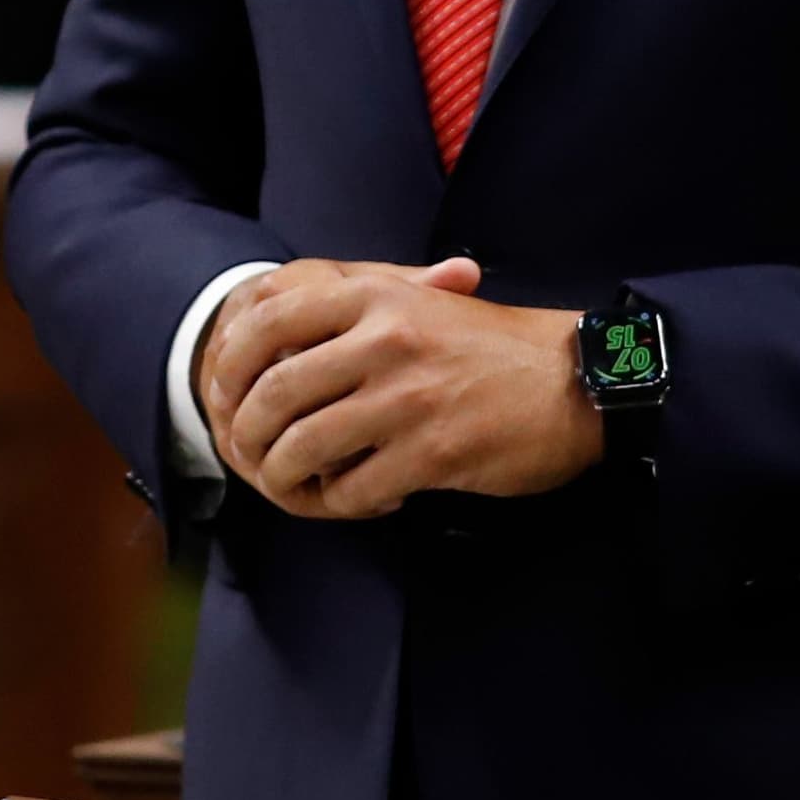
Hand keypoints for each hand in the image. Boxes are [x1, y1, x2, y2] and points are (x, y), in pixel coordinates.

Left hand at [197, 255, 599, 521]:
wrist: (576, 382)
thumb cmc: (494, 346)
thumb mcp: (424, 300)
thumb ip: (356, 304)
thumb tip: (269, 314)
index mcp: (377, 295)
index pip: (266, 320)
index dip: (228, 363)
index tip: (223, 393)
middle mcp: (385, 340)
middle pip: (272, 394)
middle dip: (247, 435)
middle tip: (252, 455)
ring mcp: (407, 399)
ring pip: (302, 449)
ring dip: (287, 479)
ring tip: (300, 485)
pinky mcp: (432, 454)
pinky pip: (352, 491)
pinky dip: (344, 504)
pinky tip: (365, 497)